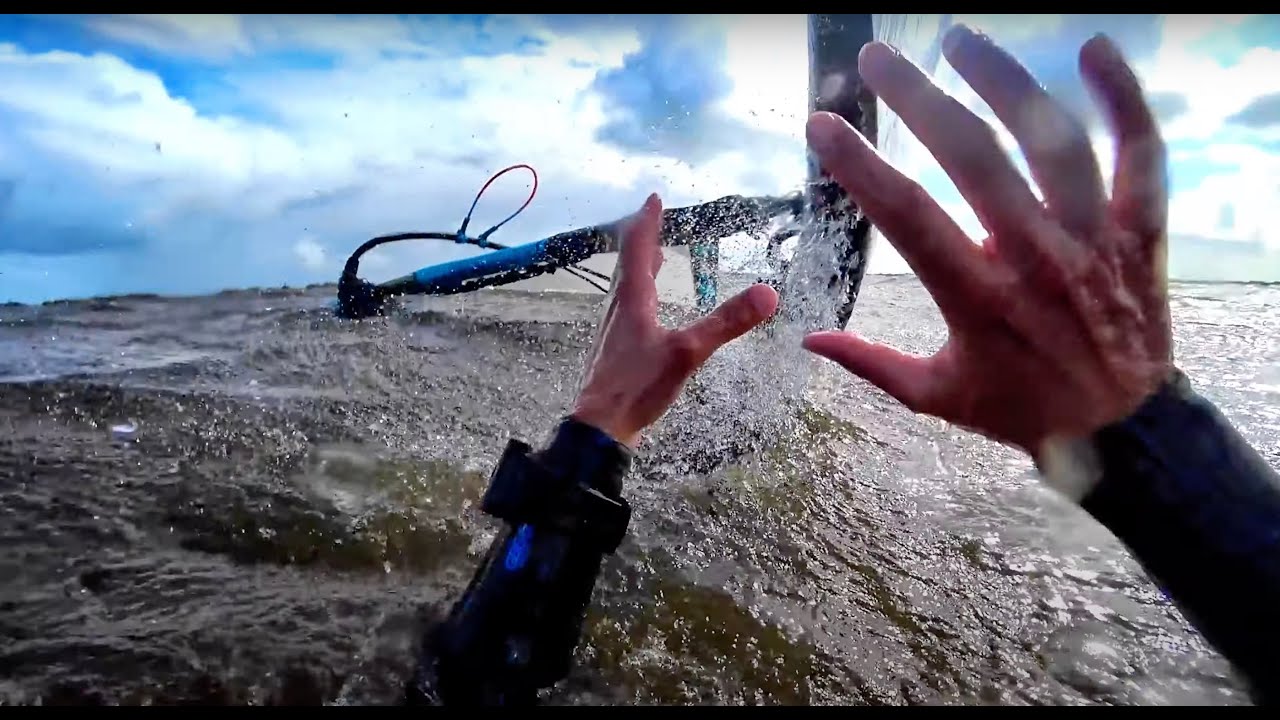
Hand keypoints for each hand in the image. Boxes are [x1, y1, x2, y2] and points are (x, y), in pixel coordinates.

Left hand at [572, 194, 779, 446]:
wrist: (600, 427)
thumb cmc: (636, 387)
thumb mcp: (687, 353)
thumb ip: (726, 323)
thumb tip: (768, 294)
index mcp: (632, 302)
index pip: (639, 250)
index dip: (648, 222)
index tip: (655, 198)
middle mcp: (619, 311)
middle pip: (630, 266)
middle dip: (645, 242)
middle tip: (656, 222)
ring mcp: (616, 332)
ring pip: (627, 289)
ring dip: (642, 269)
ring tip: (657, 259)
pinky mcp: (617, 353)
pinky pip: (629, 310)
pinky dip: (642, 296)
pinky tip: (651, 313)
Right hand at [801, 26, 1172, 460]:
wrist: (1122, 429)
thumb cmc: (1022, 408)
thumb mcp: (936, 397)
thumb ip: (870, 363)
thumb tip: (808, 338)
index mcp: (976, 298)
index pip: (905, 216)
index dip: (859, 165)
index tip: (822, 125)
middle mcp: (1035, 258)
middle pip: (973, 158)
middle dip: (918, 98)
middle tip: (878, 59)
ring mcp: (1090, 238)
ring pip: (1053, 141)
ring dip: (1005, 81)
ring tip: (960, 40)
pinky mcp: (1136, 230)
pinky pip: (1141, 154)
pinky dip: (1125, 98)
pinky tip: (1095, 48)